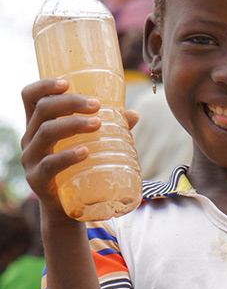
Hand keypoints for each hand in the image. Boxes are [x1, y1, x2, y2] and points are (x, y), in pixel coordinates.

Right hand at [19, 78, 138, 219]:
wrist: (67, 206)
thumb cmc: (78, 166)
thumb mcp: (90, 143)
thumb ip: (111, 128)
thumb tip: (133, 114)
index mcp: (39, 124)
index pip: (30, 97)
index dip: (44, 85)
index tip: (67, 82)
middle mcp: (30, 138)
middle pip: (42, 110)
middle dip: (70, 102)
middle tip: (96, 105)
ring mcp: (31, 159)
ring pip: (45, 133)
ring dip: (73, 124)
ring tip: (97, 124)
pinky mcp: (37, 180)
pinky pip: (49, 165)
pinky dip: (68, 156)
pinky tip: (85, 152)